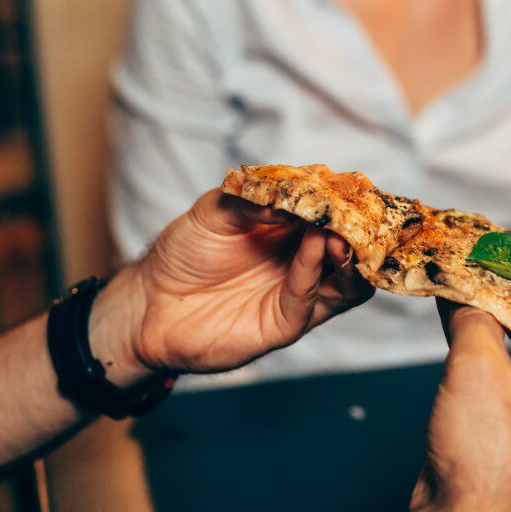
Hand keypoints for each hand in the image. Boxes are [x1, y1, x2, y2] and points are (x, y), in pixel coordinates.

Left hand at [107, 189, 373, 377]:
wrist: (150, 300)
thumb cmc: (183, 252)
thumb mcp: (214, 210)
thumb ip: (252, 198)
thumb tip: (292, 194)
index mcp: (293, 234)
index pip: (336, 220)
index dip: (348, 205)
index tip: (353, 187)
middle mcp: (303, 265)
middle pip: (353, 254)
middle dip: (360, 232)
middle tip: (356, 211)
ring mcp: (297, 296)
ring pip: (348, 285)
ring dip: (349, 256)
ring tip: (340, 231)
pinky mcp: (283, 324)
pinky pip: (308, 301)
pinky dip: (313, 271)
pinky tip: (313, 245)